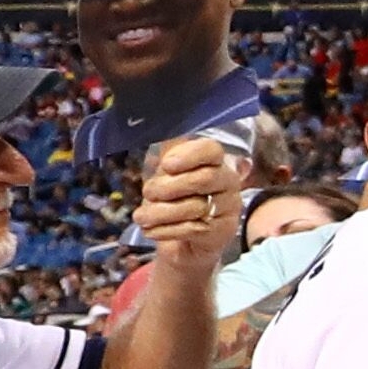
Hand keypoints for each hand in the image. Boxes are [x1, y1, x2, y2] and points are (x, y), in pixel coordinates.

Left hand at [131, 134, 237, 266]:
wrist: (186, 243)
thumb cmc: (176, 200)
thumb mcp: (169, 174)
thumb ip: (168, 153)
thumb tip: (158, 125)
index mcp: (215, 162)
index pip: (212, 151)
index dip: (190, 155)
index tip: (167, 165)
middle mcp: (228, 183)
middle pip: (205, 178)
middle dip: (171, 186)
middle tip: (148, 193)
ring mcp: (228, 208)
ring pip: (195, 207)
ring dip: (161, 212)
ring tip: (140, 217)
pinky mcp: (222, 232)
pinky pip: (193, 229)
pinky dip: (166, 230)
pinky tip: (150, 230)